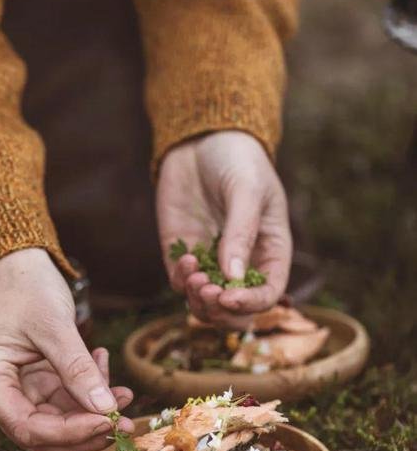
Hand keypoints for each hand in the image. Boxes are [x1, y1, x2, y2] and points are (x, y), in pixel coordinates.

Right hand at [0, 248, 133, 450]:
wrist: (15, 262)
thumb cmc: (24, 287)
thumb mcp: (53, 326)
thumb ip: (78, 369)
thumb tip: (107, 410)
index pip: (28, 429)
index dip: (70, 433)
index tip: (109, 421)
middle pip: (43, 435)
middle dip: (86, 431)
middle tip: (126, 422)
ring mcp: (15, 390)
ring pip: (58, 422)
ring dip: (93, 412)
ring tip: (125, 392)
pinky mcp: (33, 382)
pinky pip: (64, 400)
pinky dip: (88, 391)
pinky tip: (104, 365)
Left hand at [156, 131, 291, 324]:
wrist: (202, 139)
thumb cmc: (238, 161)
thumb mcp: (247, 192)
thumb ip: (241, 233)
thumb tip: (233, 278)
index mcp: (270, 252)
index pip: (268, 294)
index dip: (250, 304)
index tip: (228, 297)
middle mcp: (241, 263)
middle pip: (235, 310)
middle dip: (221, 310)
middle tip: (208, 293)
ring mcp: (209, 261)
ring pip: (205, 303)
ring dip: (198, 300)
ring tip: (195, 276)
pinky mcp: (182, 254)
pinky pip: (180, 283)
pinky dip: (181, 279)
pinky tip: (186, 257)